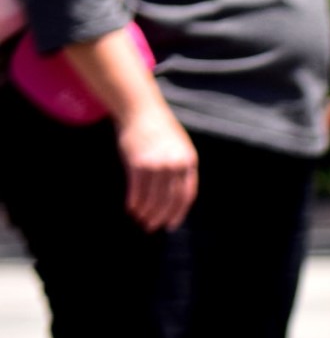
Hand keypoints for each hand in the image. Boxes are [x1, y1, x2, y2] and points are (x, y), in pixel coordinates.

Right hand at [116, 98, 198, 230]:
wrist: (141, 111)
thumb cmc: (160, 133)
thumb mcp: (179, 148)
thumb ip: (180, 170)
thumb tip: (173, 199)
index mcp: (189, 162)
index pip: (186, 195)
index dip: (178, 213)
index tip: (170, 225)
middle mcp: (174, 164)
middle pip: (169, 200)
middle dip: (160, 216)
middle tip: (152, 227)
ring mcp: (156, 163)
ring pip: (152, 197)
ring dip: (146, 212)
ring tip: (141, 219)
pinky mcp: (138, 162)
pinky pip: (137, 189)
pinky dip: (134, 201)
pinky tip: (132, 208)